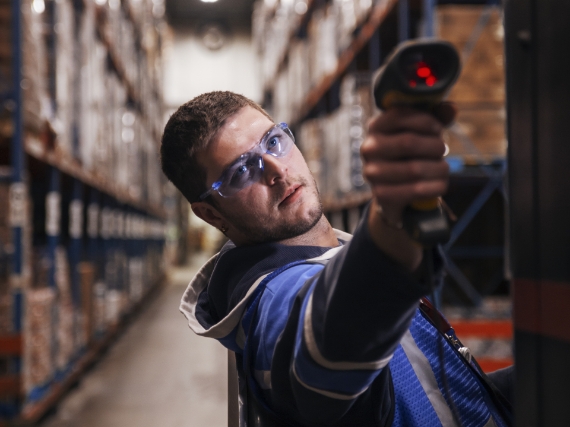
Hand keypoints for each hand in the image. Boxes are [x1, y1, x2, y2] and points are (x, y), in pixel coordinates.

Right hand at [361, 103, 455, 269]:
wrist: (396, 190)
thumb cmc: (410, 154)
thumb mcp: (422, 133)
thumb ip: (436, 118)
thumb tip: (451, 109)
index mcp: (376, 126)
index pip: (400, 115)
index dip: (426, 121)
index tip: (438, 129)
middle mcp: (369, 148)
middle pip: (408, 142)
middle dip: (434, 146)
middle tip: (443, 150)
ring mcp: (372, 172)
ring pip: (414, 169)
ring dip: (438, 168)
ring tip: (444, 168)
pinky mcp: (381, 194)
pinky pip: (416, 190)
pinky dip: (435, 187)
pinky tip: (441, 184)